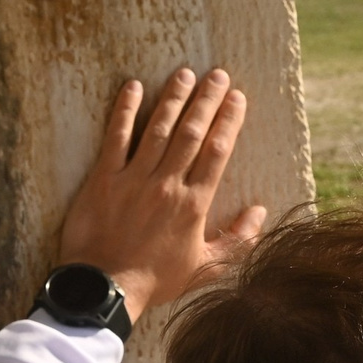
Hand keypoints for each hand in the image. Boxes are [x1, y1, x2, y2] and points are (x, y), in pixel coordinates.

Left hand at [56, 68, 268, 319]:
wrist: (107, 288)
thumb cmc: (156, 281)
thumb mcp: (206, 268)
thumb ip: (237, 240)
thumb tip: (258, 212)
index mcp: (194, 204)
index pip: (217, 152)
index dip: (228, 121)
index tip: (237, 98)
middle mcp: (167, 185)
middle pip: (192, 133)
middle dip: (206, 100)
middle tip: (217, 74)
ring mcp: (133, 179)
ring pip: (158, 129)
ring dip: (173, 98)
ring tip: (184, 74)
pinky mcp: (103, 179)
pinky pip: (116, 137)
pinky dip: (125, 110)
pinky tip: (133, 87)